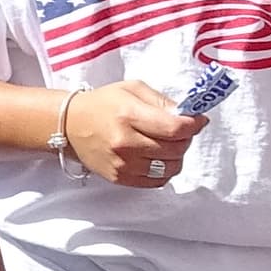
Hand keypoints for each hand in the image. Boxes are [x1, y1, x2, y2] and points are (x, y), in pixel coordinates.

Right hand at [61, 81, 206, 189]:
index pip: (174, 128)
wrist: (70, 124)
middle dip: (186, 139)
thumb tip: (190, 116)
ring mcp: (122, 164)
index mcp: (129, 115)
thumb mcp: (133, 89)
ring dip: (177, 156)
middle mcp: (125, 143)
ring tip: (168, 144)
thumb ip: (162, 102)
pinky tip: (157, 157)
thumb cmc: (104, 104)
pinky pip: (156, 181)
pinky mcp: (120, 178)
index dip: (194, 125)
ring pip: (170, 168)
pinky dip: (164, 170)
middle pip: (175, 149)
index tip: (199, 120)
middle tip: (182, 130)